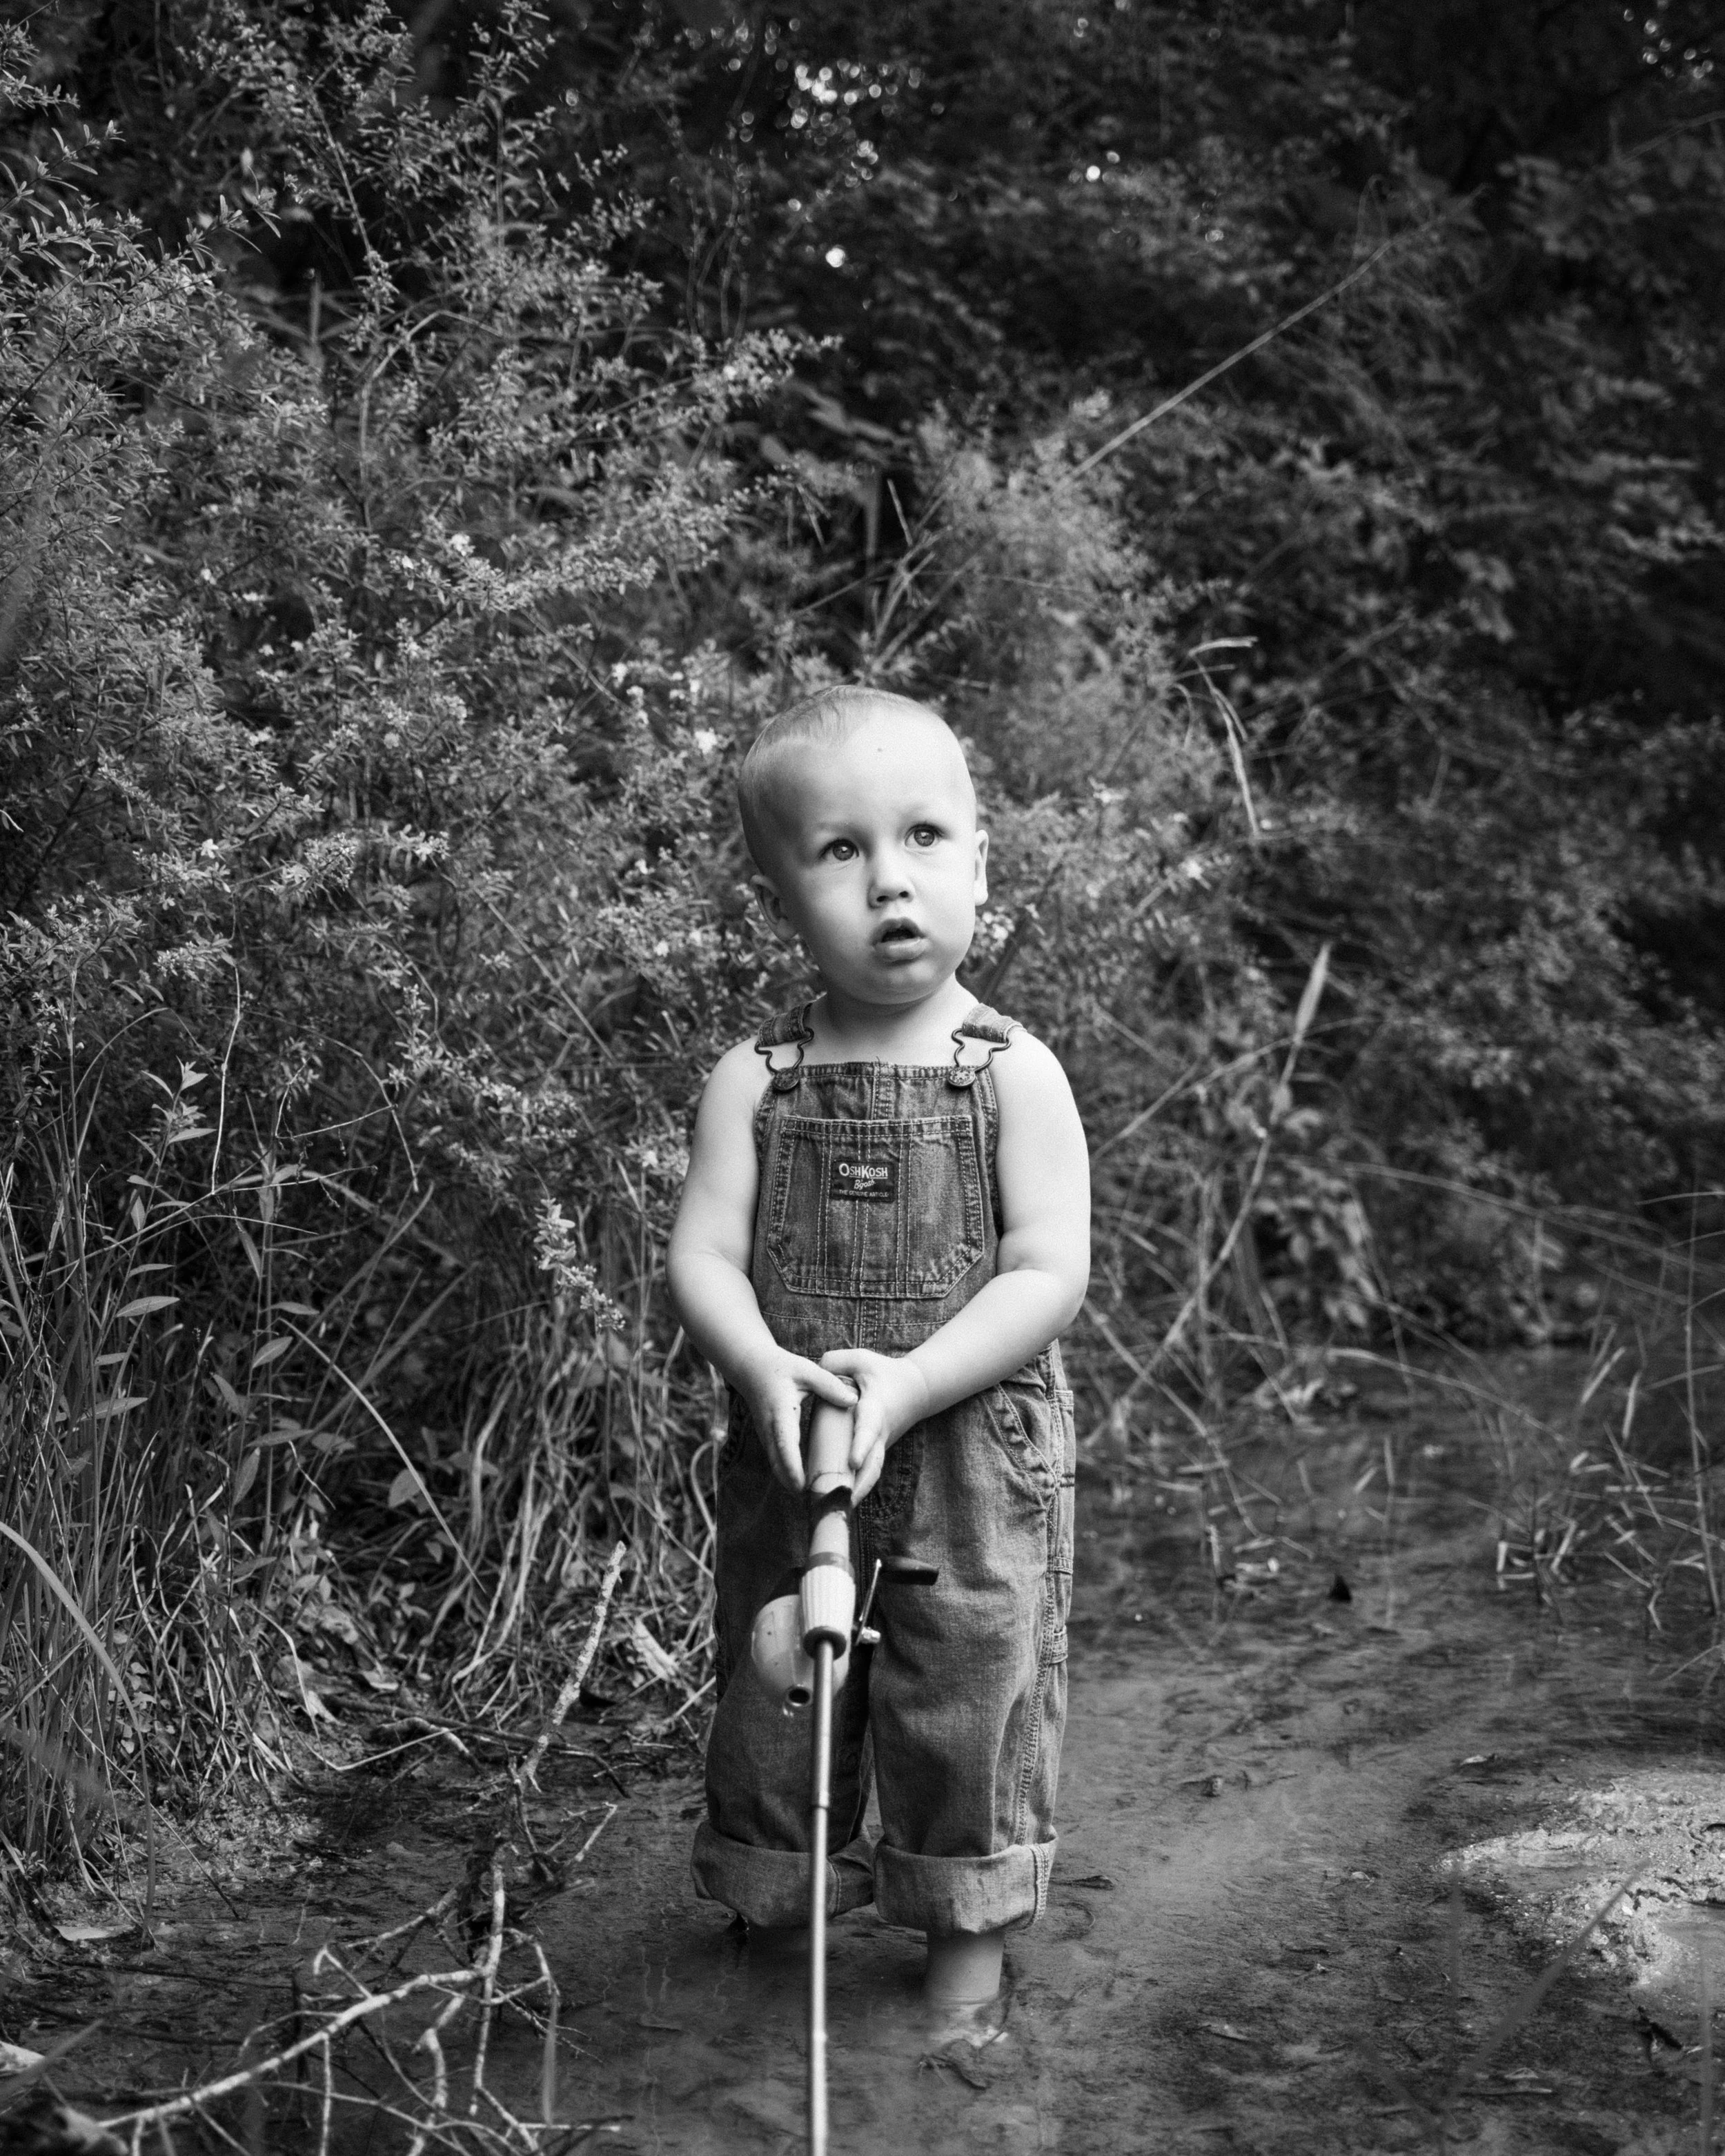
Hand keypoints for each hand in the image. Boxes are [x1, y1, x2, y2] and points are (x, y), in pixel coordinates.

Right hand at [735, 1348, 857, 1490]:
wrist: (752, 1368)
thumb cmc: (781, 1368)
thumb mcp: (807, 1370)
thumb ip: (830, 1385)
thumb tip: (853, 1401)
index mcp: (781, 1413)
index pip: (785, 1444)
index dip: (793, 1467)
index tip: (803, 1486)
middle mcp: (770, 1429)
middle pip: (779, 1464)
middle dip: (794, 1484)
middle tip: (817, 1502)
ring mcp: (767, 1435)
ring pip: (777, 1465)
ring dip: (792, 1482)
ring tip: (816, 1498)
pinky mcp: (769, 1438)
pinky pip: (779, 1460)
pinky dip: (790, 1473)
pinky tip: (809, 1483)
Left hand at [817, 1349, 930, 1504]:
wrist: (916, 1389)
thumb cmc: (884, 1373)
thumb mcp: (860, 1359)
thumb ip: (834, 1362)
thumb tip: (815, 1373)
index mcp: (875, 1409)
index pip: (868, 1429)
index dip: (861, 1445)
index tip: (853, 1461)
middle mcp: (879, 1433)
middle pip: (873, 1465)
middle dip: (859, 1485)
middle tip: (841, 1503)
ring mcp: (879, 1446)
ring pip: (870, 1475)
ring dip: (855, 1493)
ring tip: (831, 1512)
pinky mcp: (875, 1453)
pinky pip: (866, 1474)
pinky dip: (853, 1488)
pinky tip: (832, 1503)